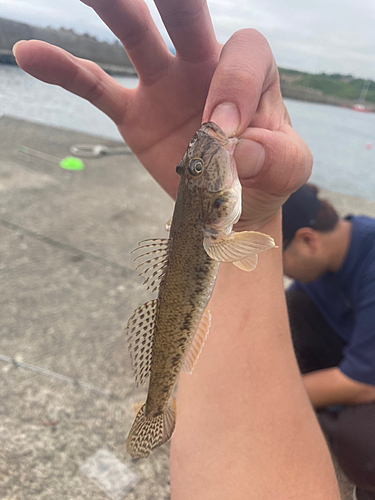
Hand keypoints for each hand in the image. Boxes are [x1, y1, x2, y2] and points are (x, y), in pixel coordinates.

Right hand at [13, 0, 311, 231]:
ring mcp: (164, 84)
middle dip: (174, 0)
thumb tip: (242, 150)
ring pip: (136, 35)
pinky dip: (65, 70)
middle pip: (185, 17)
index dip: (236, 85)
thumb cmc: (266, 175)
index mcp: (250, 72)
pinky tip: (30, 52)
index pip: (242, 54)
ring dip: (113, 9)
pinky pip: (95, 86)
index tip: (226, 130)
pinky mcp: (133, 111)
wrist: (235, 199)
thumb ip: (278, 157)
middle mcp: (203, 64)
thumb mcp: (289, 170)